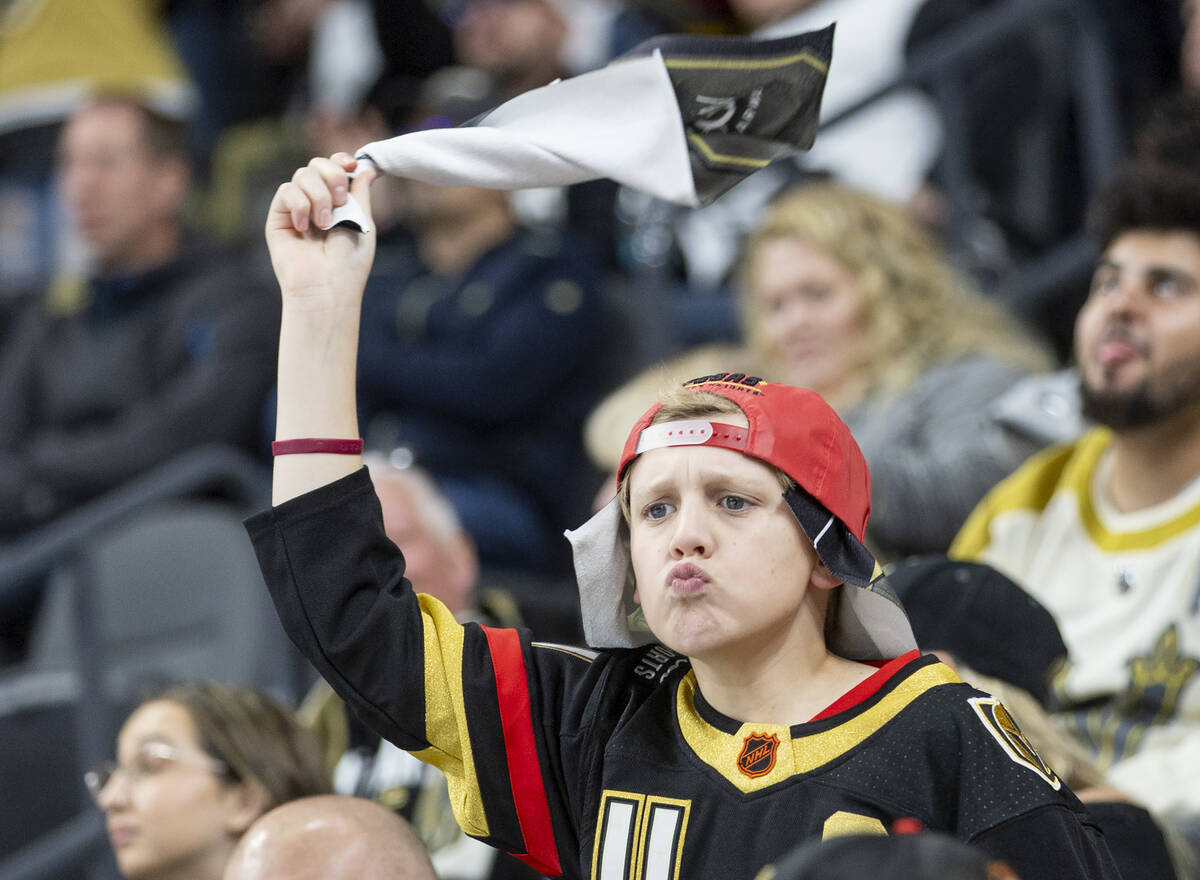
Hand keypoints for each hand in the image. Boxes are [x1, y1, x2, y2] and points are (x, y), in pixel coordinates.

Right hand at [265, 153, 376, 306]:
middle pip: (317, 164)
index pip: (334, 167)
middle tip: (341, 201)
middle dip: (332, 176)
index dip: (341, 161)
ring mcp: (296, 209)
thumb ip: (361, 193)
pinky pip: (286, 191)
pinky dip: (299, 206)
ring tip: (325, 224)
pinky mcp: (278, 218)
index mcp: (339, 203)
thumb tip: (365, 167)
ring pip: (302, 174)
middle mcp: (316, 203)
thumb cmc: (348, 263)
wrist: (327, 287)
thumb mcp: (364, 222)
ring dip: (318, 196)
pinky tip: (304, 229)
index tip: (352, 165)